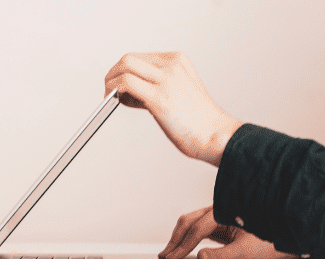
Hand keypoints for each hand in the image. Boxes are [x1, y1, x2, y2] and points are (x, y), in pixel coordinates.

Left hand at [104, 52, 241, 166]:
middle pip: (129, 59)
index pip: (140, 58)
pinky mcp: (159, 98)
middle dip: (113, 74)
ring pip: (125, 66)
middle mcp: (172, 66)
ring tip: (111, 96)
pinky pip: (126, 84)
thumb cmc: (200, 121)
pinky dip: (115, 90)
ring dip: (111, 81)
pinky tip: (117, 101)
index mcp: (178, 61)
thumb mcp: (181, 90)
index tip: (119, 86)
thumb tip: (131, 91)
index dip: (125, 71)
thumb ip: (159, 85)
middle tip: (109, 89)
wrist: (215, 136)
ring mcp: (166, 80)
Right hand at [158, 206, 299, 258]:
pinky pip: (199, 227)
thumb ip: (220, 256)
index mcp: (224, 213)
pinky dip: (188, 236)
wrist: (288, 236)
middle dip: (174, 239)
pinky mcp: (222, 222)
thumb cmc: (271, 242)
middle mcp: (220, 210)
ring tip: (170, 251)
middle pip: (188, 221)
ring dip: (179, 236)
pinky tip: (185, 246)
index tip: (172, 258)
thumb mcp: (245, 253)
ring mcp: (221, 215)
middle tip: (165, 256)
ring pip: (192, 221)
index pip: (196, 230)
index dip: (182, 245)